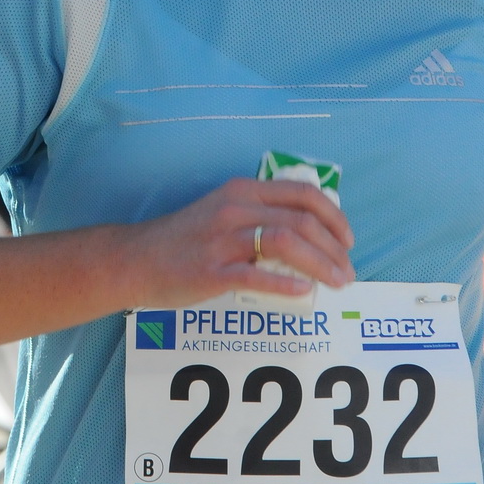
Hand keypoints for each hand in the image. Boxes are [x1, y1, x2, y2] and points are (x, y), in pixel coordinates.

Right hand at [120, 176, 354, 309]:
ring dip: (320, 264)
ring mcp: (222, 240)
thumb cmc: (184, 239)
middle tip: (348, 271)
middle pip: (301, 220)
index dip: (334, 216)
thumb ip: (259, 213)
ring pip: (286, 243)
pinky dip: (286, 283)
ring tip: (336, 283)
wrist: (135, 259)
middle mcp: (235, 210)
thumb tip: (307, 233)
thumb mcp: (223, 210)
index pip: (303, 194)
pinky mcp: (211, 272)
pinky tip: (304, 292)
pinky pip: (256, 275)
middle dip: (334, 248)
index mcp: (242, 191)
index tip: (348, 240)